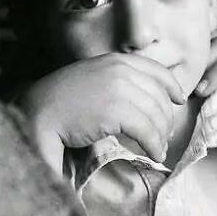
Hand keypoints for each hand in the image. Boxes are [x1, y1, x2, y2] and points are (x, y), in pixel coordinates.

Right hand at [19, 53, 186, 162]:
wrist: (37, 112)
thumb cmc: (61, 102)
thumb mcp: (92, 79)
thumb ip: (116, 81)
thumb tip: (141, 98)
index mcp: (115, 60)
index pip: (155, 70)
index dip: (171, 86)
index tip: (179, 99)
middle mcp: (120, 70)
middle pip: (159, 97)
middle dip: (165, 120)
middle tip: (163, 137)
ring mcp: (119, 89)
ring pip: (156, 116)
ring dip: (160, 137)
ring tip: (158, 149)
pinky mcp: (116, 111)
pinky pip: (147, 131)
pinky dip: (154, 146)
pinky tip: (153, 155)